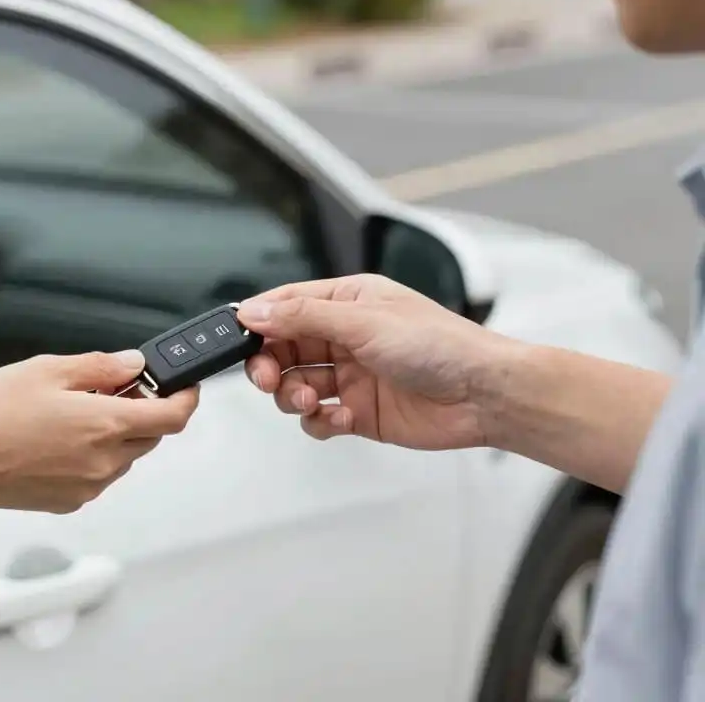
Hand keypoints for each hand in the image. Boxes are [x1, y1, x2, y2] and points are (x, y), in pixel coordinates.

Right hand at [0, 350, 199, 514]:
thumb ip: (101, 367)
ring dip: (115, 433)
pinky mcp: (69, 501)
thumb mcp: (47, 369)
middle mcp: (103, 462)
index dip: (186, 398)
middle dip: (143, 411)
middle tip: (114, 388)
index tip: (185, 386)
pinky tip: (57, 438)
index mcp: (105, 425)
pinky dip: (93, 455)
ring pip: (124, 456)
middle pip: (150, 436)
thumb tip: (134, 366)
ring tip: (73, 412)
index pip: (173, 418)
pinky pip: (98, 474)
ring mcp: (87, 486)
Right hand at [237, 275, 519, 449]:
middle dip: (270, 365)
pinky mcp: (360, 412)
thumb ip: (304, 319)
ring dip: (294, 396)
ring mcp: (352, 376)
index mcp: (347, 302)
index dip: (259, 321)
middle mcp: (346, 337)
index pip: (286, 306)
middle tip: (268, 378)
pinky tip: (342, 418)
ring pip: (296, 386)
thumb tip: (255, 312)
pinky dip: (321, 421)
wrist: (485, 396)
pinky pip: (319, 419)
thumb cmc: (443, 346)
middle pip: (283, 349)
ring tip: (314, 399)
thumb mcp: (364, 322)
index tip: (237, 339)